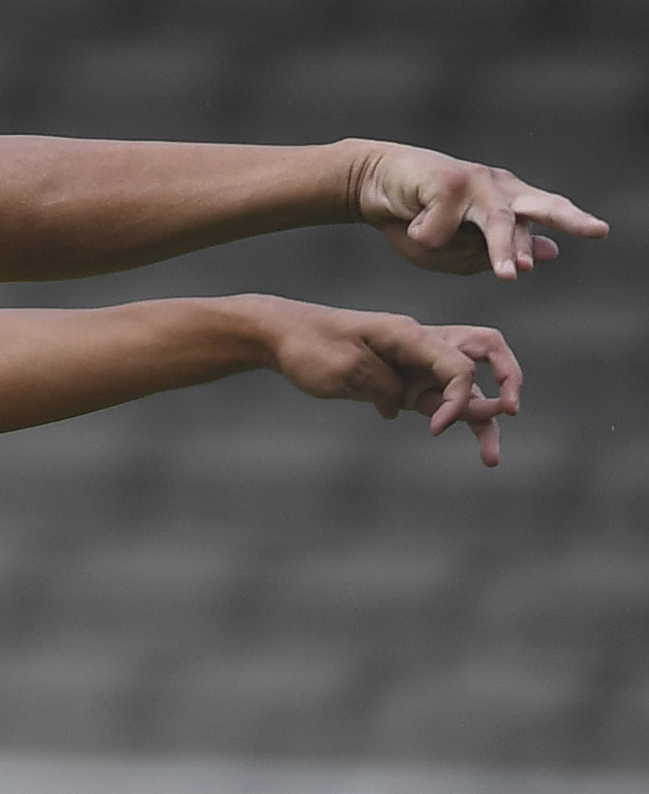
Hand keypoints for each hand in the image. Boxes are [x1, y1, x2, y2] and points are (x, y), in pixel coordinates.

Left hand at [256, 299, 520, 464]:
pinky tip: (435, 432)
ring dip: (479, 415)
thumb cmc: (309, 346)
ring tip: (491, 459)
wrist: (279, 336)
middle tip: (512, 412)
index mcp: (409, 334)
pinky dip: (446, 414)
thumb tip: (405, 404)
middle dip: (508, 380)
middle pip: (484, 352)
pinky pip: (435, 395)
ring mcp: (412, 360)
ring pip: (463, 383)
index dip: (458, 400)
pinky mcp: (400, 377)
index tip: (436, 429)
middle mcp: (419, 343)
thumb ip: (385, 386)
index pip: (459, 364)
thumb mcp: (346, 370)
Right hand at [349, 142, 606, 279]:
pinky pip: (439, 230)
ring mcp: (475, 180)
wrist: (370, 184)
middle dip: (568, 218)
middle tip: (597, 230)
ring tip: (509, 275)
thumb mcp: (454, 252)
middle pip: (539, 205)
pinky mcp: (448, 180)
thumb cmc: (413, 219)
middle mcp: (498, 187)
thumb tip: (548, 252)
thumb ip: (494, 254)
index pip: (547, 211)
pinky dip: (422, 237)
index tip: (599, 230)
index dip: (573, 221)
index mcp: (507, 201)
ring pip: (496, 222)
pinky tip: (410, 222)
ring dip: (502, 249)